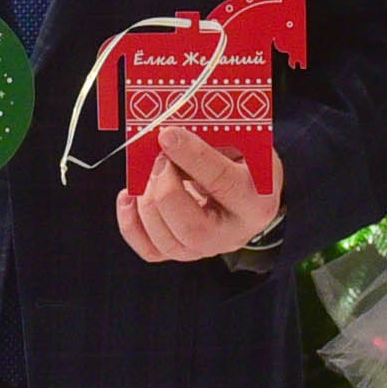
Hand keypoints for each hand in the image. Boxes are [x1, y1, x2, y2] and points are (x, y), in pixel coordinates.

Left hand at [114, 123, 279, 264]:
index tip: (168, 135)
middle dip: (165, 191)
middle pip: (192, 228)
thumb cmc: (244, 160)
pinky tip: (130, 196)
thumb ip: (209, 138)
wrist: (248, 187)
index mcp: (257, 201)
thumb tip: (167, 136)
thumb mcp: (240, 141)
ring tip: (149, 172)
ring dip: (147, 203)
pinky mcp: (184, 251)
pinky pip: (150, 251)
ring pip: (167, 242)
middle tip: (159, 159)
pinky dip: (131, 224)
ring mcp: (207, 248)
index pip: (223, 183)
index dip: (192, 157)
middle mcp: (234, 234)